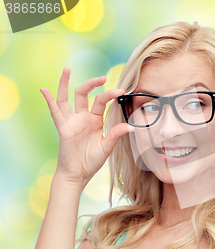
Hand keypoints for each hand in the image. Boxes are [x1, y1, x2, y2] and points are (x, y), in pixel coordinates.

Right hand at [40, 67, 132, 186]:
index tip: (120, 91)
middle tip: (103, 77)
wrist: (78, 174)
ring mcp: (71, 122)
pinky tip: (44, 89)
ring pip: (66, 98)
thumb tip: (132, 126)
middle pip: (84, 94)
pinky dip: (49, 100)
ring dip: (65, 83)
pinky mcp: (63, 128)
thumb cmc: (91, 161)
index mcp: (94, 120)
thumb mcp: (107, 146)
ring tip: (66, 69)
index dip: (109, 94)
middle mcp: (82, 117)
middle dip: (92, 84)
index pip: (100, 101)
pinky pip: (55, 112)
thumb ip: (116, 134)